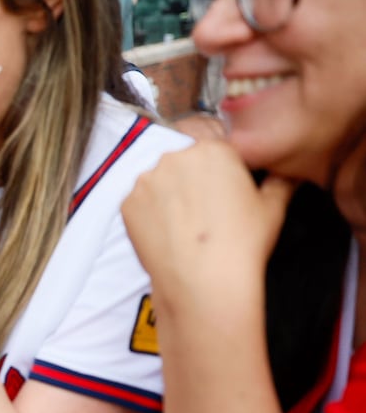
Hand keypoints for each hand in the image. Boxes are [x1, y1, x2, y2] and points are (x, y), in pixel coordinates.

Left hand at [122, 142, 294, 308]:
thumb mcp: (272, 207)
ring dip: (166, 188)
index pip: (206, 131)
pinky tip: (166, 228)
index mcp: (212, 149)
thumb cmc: (242, 243)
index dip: (211, 150)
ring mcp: (146, 179)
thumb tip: (286, 171)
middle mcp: (174, 156)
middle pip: (179, 153)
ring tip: (183, 217)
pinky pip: (138, 199)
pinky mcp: (127, 203)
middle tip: (200, 199)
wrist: (204, 281)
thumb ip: (279, 180)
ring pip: (156, 174)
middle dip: (188, 170)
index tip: (213, 171)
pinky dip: (148, 210)